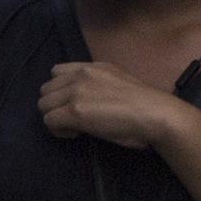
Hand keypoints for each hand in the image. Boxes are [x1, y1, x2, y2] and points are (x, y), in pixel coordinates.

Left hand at [37, 61, 198, 154]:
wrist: (156, 114)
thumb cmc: (144, 105)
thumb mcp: (117, 82)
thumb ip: (97, 85)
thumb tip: (85, 101)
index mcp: (93, 67)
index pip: (56, 72)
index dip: (60, 91)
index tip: (74, 104)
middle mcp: (81, 75)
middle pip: (46, 90)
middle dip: (55, 106)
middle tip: (73, 119)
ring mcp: (76, 92)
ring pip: (44, 105)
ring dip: (55, 117)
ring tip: (74, 127)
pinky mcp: (74, 111)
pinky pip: (49, 121)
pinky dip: (58, 130)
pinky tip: (76, 133)